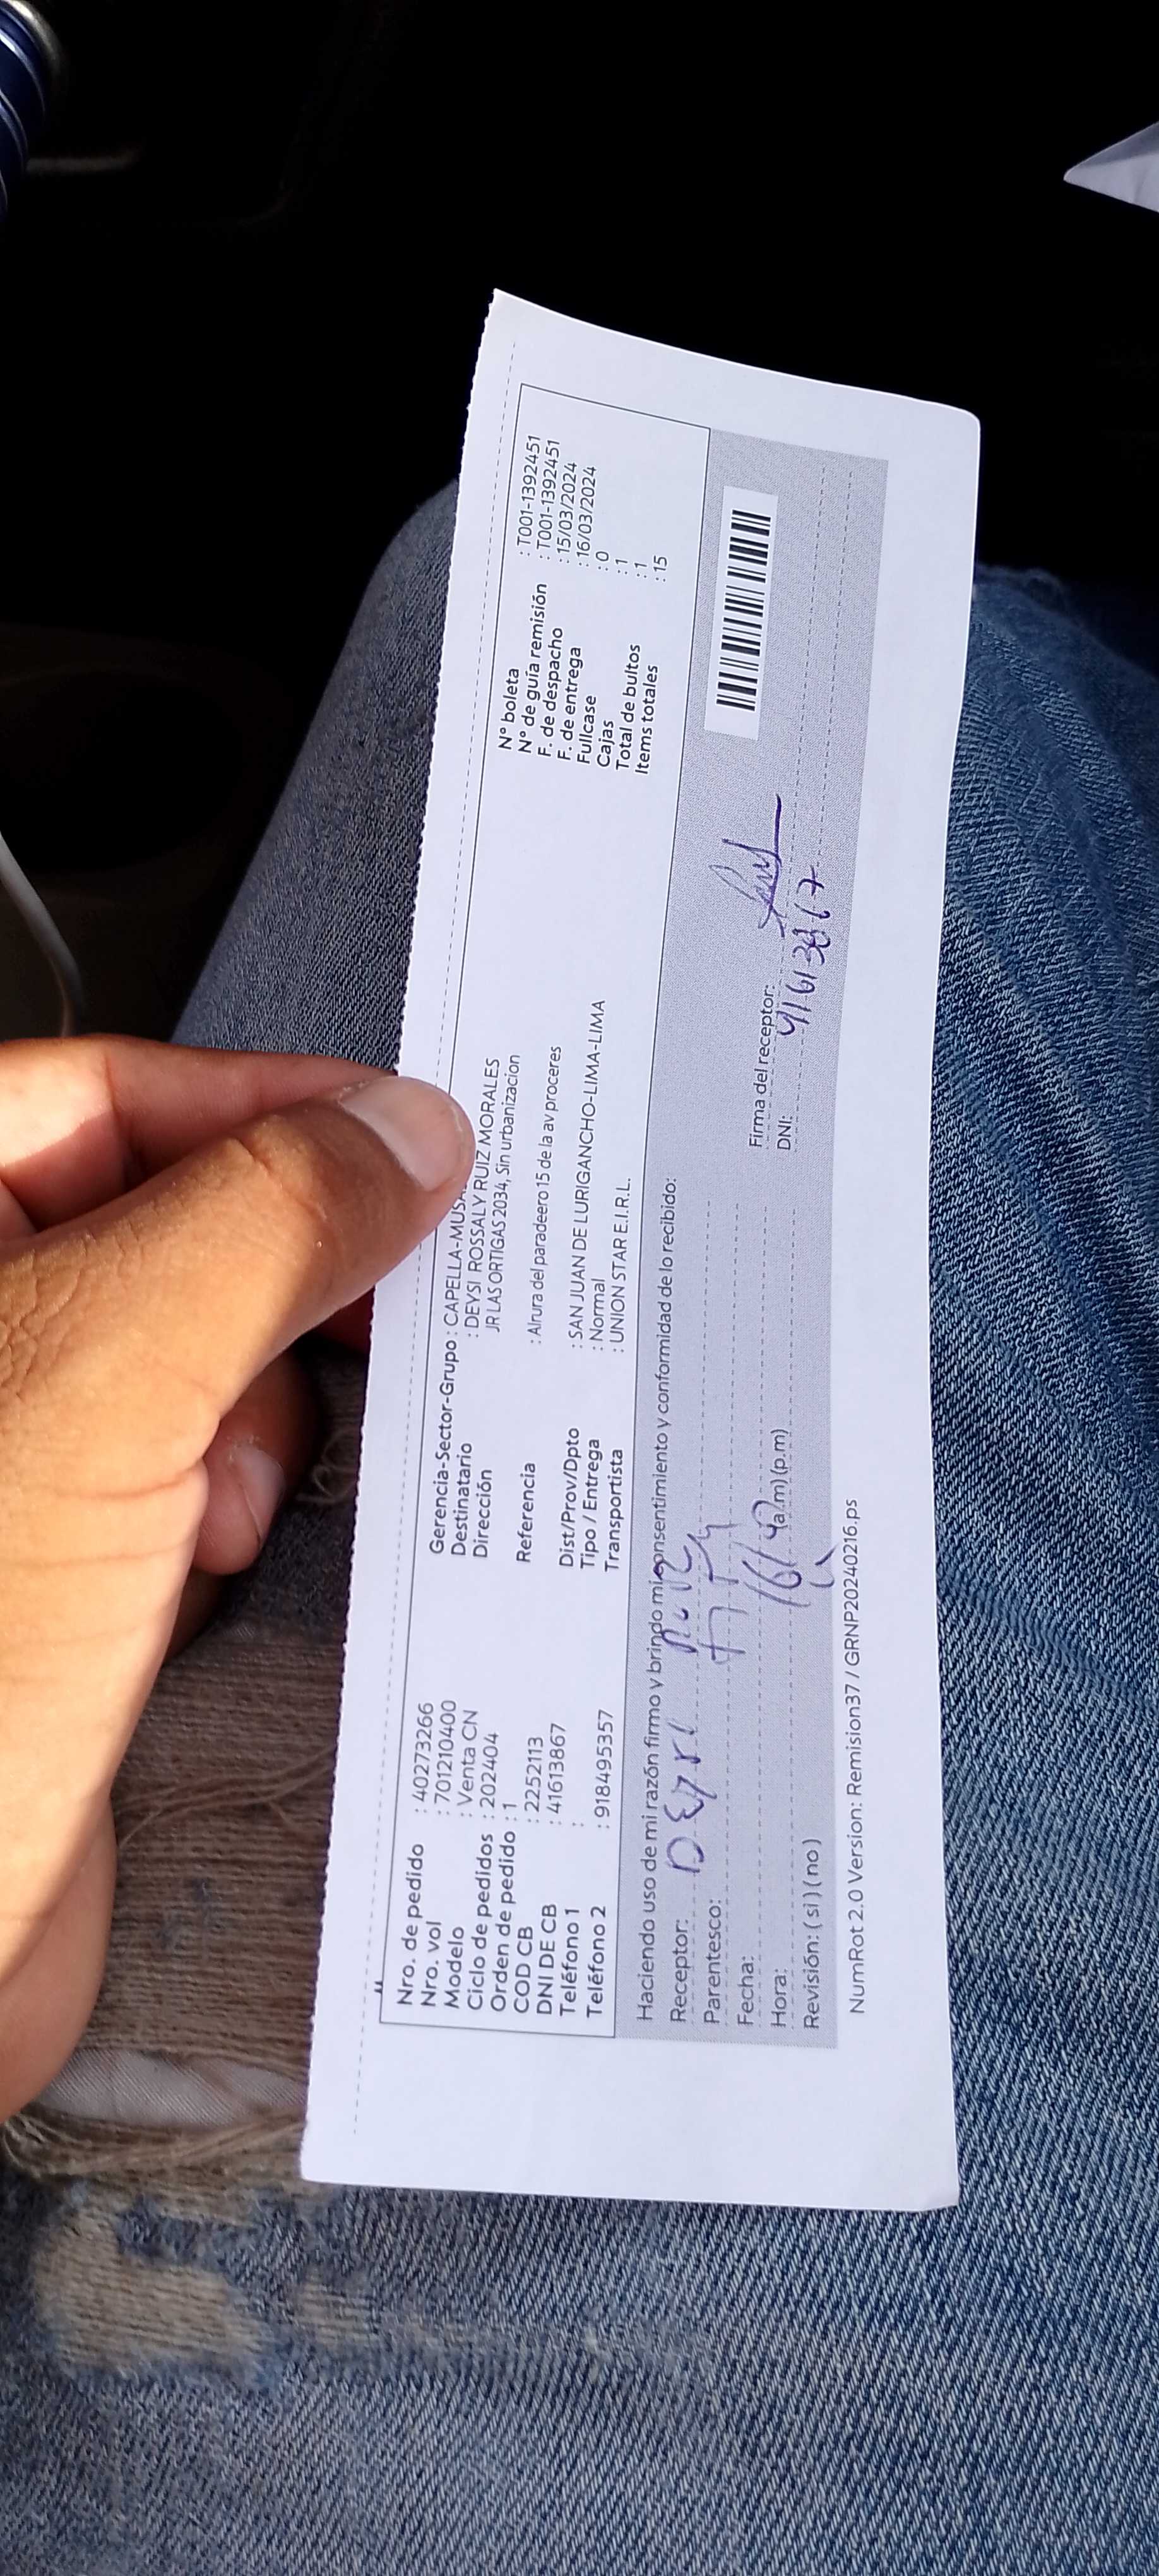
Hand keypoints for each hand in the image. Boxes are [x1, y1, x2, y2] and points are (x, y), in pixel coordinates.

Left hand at [0, 1038, 472, 2118]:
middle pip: (158, 1215)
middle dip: (276, 1267)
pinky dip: (239, 1495)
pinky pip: (184, 1476)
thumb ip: (255, 1223)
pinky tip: (241, 1546)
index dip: (267, 1104)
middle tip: (390, 1298)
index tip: (413, 1140)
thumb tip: (399, 1133)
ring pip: (187, 1353)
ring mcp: (6, 1461)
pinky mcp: (52, 1573)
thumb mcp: (96, 1378)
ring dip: (257, 1404)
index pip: (104, 1097)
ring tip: (243, 1491)